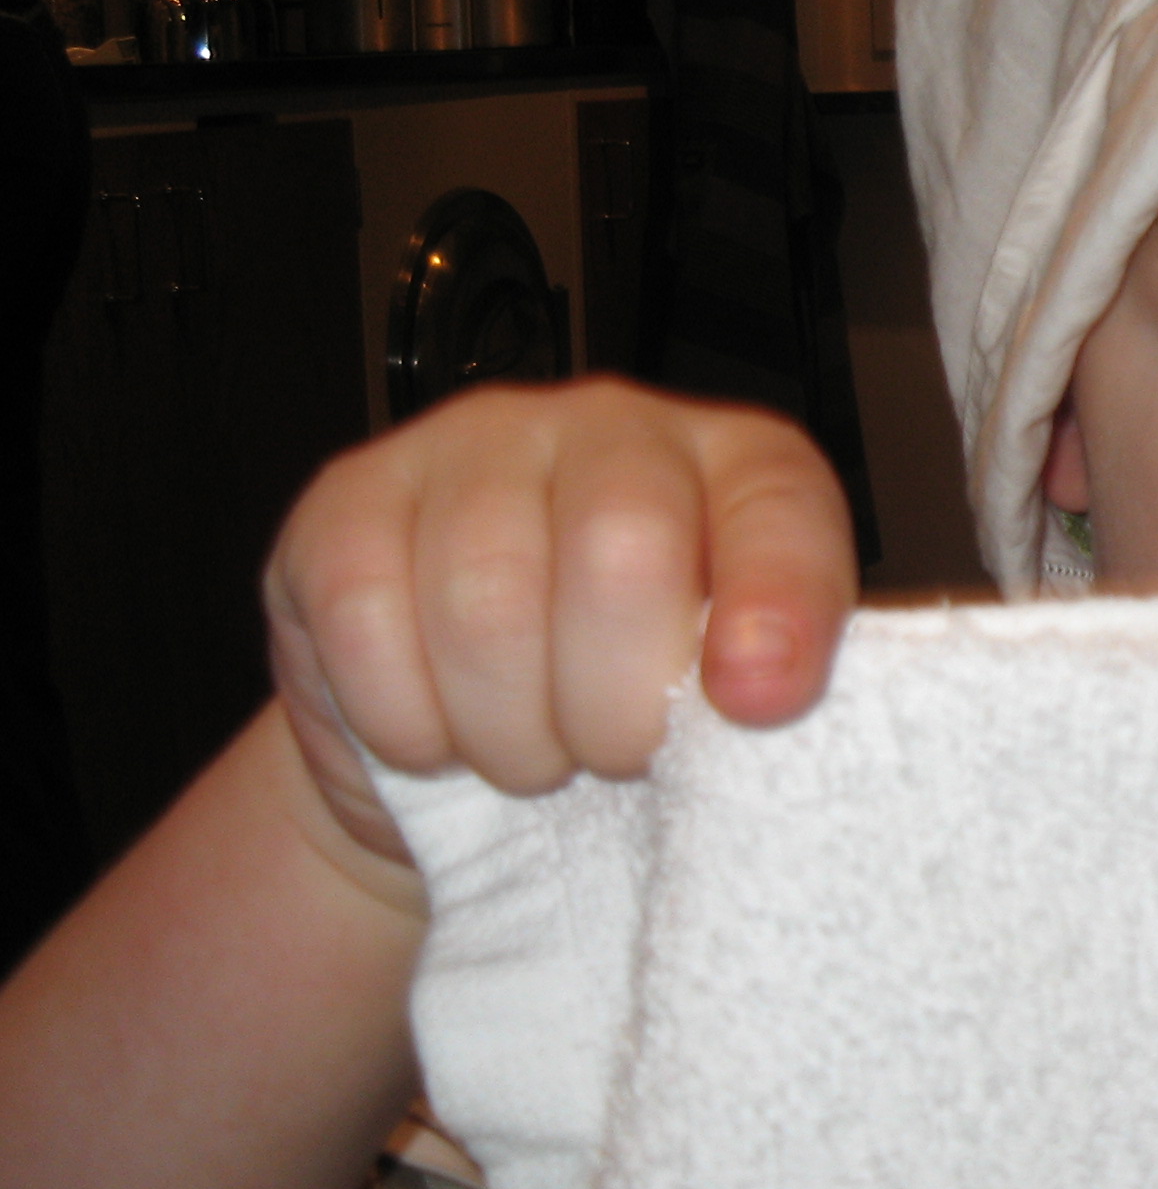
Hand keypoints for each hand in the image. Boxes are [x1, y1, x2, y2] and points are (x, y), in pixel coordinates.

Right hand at [264, 378, 858, 869]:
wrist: (460, 747)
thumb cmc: (621, 708)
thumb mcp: (720, 704)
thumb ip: (762, 687)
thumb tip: (760, 694)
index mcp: (741, 466)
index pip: (780, 509)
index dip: (777, 604)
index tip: (757, 705)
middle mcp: (614, 426)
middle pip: (622, 550)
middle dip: (616, 706)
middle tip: (612, 762)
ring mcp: (472, 443)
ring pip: (487, 599)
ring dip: (511, 729)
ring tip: (531, 756)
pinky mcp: (346, 496)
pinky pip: (366, 614)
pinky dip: (404, 718)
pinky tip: (435, 737)